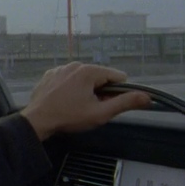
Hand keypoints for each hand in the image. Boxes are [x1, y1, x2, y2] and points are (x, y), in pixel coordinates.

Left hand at [19, 62, 151, 140]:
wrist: (37, 121)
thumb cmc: (69, 117)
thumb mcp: (101, 113)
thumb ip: (125, 103)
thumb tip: (147, 96)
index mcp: (88, 70)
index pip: (117, 76)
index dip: (117, 92)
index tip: (106, 104)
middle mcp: (74, 64)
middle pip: (100, 77)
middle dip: (100, 92)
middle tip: (90, 108)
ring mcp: (60, 68)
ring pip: (84, 78)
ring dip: (86, 90)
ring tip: (76, 106)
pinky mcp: (50, 75)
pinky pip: (69, 79)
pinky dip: (71, 88)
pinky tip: (65, 101)